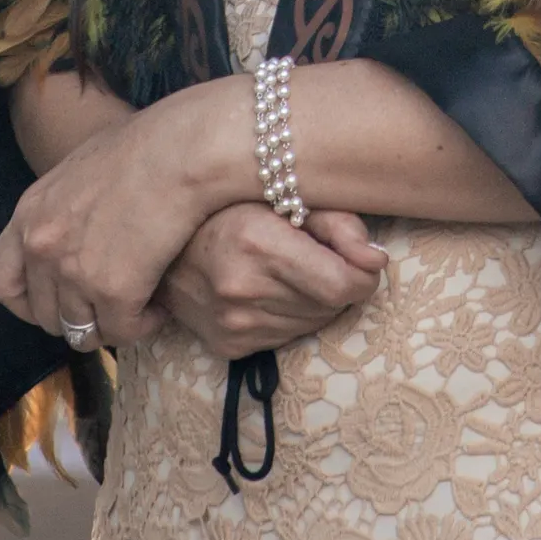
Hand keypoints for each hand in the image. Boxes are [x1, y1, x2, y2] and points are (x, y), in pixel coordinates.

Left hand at [0, 93, 234, 346]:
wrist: (182, 150)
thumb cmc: (146, 146)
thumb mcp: (82, 170)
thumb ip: (64, 209)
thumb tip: (76, 233)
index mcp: (29, 214)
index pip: (0, 283)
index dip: (28, 303)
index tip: (60, 301)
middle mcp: (42, 246)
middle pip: (44, 316)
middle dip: (79, 317)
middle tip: (112, 304)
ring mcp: (73, 272)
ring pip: (83, 333)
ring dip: (112, 324)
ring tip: (141, 306)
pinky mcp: (113, 291)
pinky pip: (123, 332)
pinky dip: (143, 325)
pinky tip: (162, 306)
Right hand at [162, 205, 387, 359]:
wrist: (164, 240)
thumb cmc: (230, 205)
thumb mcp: (284, 193)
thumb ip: (338, 223)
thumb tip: (376, 260)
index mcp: (258, 243)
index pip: (341, 285)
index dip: (364, 275)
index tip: (364, 260)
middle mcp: (243, 290)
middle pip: (331, 305)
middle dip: (338, 282)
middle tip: (318, 255)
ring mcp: (233, 323)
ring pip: (312, 324)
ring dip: (316, 301)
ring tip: (291, 270)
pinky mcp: (228, 345)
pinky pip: (287, 337)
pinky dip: (291, 316)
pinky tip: (270, 289)